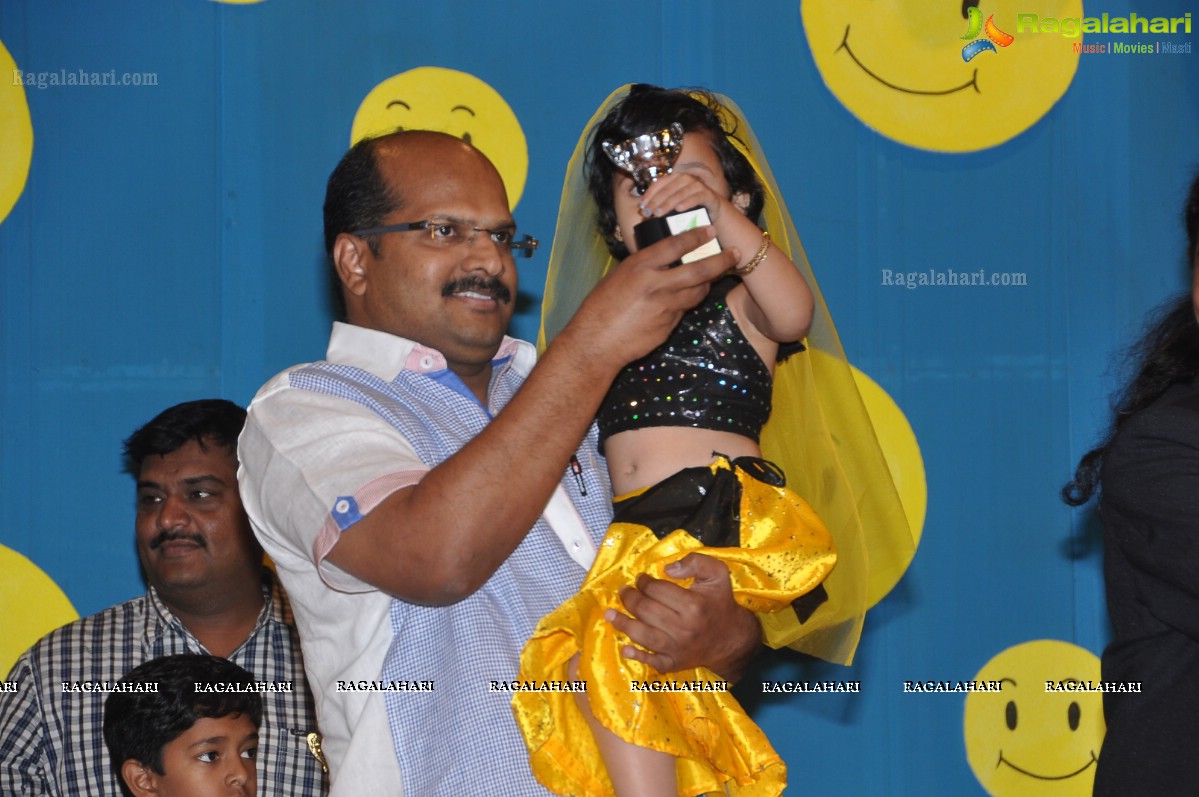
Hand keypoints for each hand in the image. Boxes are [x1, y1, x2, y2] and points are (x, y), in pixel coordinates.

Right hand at [562, 226, 738, 373]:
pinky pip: (683, 310)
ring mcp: (665, 308)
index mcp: (639, 267)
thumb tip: (661, 260)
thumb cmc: (600, 308)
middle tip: (734, 253)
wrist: (596, 344)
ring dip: (707, 283)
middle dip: (720, 261)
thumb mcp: (618, 277)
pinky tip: (684, 300)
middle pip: (698, 270)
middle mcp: (656, 285)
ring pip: (697, 292)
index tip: (710, 229)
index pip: (675, 245)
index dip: (696, 236)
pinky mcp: (668, 326)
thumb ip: (642, 268)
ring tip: (714, 276)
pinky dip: (686, 303)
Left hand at [606, 552, 760, 681]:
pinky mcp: (674, 663)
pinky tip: (625, 649)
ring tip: (610, 613)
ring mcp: (678, 649)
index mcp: (694, 605)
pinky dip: (637, 656)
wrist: (731, 638)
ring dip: (623, 623)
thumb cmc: (720, 602)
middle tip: (624, 591)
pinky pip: (652, 661)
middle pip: (646, 611)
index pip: (657, 590)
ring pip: (643, 635)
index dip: (644, 582)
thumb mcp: (717, 574)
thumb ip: (695, 562)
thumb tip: (667, 569)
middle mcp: (684, 629)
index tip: (641, 579)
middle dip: (630, 598)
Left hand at [637, 171, 732, 224]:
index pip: (659, 184)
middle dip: (656, 201)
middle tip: (648, 212)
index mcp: (675, 178)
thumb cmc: (689, 206)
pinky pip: (696, 197)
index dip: (649, 194)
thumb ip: (661, 203)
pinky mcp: (708, 194)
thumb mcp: (674, 203)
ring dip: (668, 203)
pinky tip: (679, 209)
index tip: (641, 206)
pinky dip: (687, 202)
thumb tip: (643, 210)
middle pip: (668, 189)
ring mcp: (697, 185)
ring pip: (680, 193)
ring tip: (659, 213)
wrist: (713, 210)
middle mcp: (686, 179)